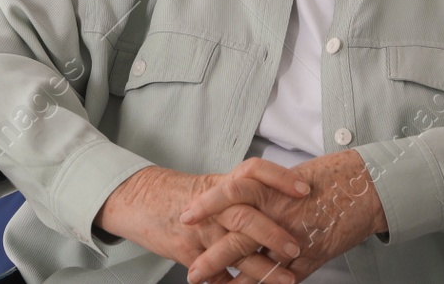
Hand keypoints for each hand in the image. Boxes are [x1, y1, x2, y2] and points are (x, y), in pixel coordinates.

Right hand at [96, 163, 309, 283]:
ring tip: (288, 280)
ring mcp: (200, 230)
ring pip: (234, 250)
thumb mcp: (211, 185)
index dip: (280, 178)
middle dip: (274, 234)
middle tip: (297, 247)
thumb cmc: (178, 193)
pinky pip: (215, 273)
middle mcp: (212, 206)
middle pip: (246, 216)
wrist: (138, 199)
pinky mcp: (187, 252)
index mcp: (222, 184)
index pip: (254, 171)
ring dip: (264, 269)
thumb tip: (280, 201)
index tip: (305, 190)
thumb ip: (242, 194)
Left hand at [180, 152, 385, 283]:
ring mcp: (295, 238)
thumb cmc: (329, 176)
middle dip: (212, 258)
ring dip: (236, 282)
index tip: (185, 217)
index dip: (206, 205)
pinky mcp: (312, 256)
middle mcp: (279, 213)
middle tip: (191, 273)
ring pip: (259, 266)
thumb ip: (265, 190)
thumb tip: (240, 198)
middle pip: (238, 237)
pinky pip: (284, 278)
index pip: (230, 193)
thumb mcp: (289, 176)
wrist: (366, 186)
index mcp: (271, 188)